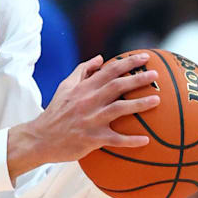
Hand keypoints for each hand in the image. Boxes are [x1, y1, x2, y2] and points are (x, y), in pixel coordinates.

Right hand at [8, 54, 161, 179]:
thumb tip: (100, 58)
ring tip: (157, 100)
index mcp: (83, 88)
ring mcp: (90, 120)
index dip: (128, 62)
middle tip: (156, 75)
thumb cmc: (56, 112)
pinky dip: (130, 140)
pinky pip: (115, 140)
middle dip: (138, 79)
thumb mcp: (65, 87)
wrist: (40, 138)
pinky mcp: (92, 139)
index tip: (145, 57)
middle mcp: (88, 102)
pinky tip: (146, 140)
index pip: (108, 70)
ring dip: (139, 104)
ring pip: (119, 109)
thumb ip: (82, 71)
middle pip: (117, 86)